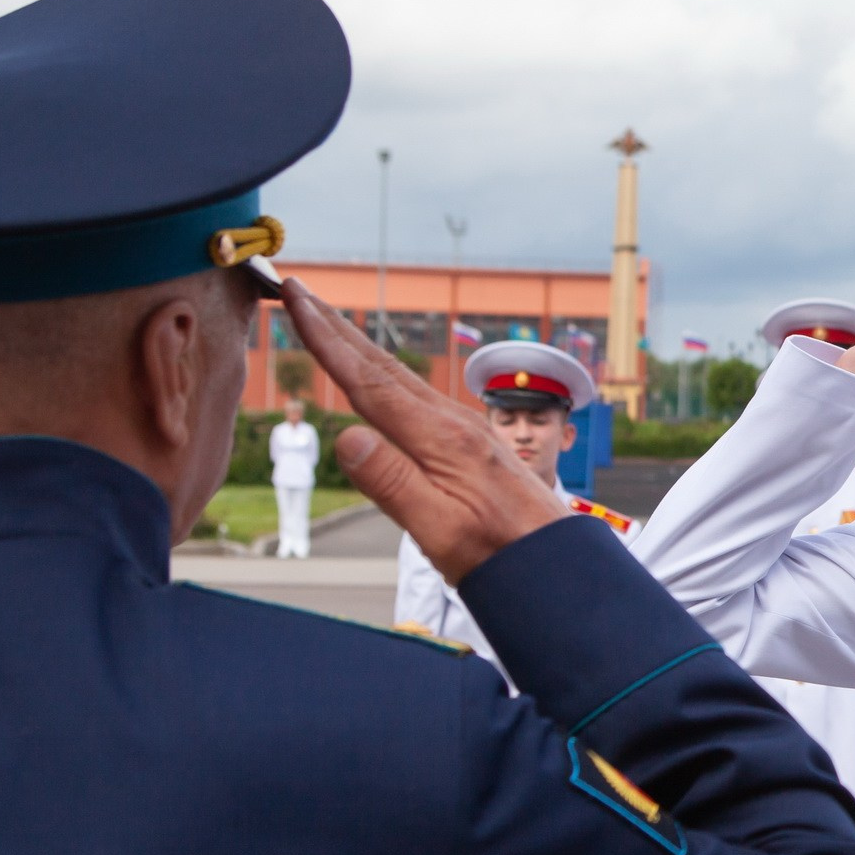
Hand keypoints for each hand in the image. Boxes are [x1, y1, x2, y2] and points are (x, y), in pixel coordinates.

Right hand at [282, 278, 569, 582]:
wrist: (558, 564)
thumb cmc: (500, 554)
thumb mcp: (439, 529)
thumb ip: (392, 483)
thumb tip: (346, 435)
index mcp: (441, 439)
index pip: (370, 381)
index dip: (326, 340)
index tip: (295, 299)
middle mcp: (455, 424)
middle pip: (384, 367)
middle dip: (337, 327)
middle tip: (299, 290)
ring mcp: (467, 431)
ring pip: (402, 379)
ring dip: (360, 347)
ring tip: (329, 323)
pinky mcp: (474, 445)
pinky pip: (418, 397)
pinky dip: (386, 376)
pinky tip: (382, 380)